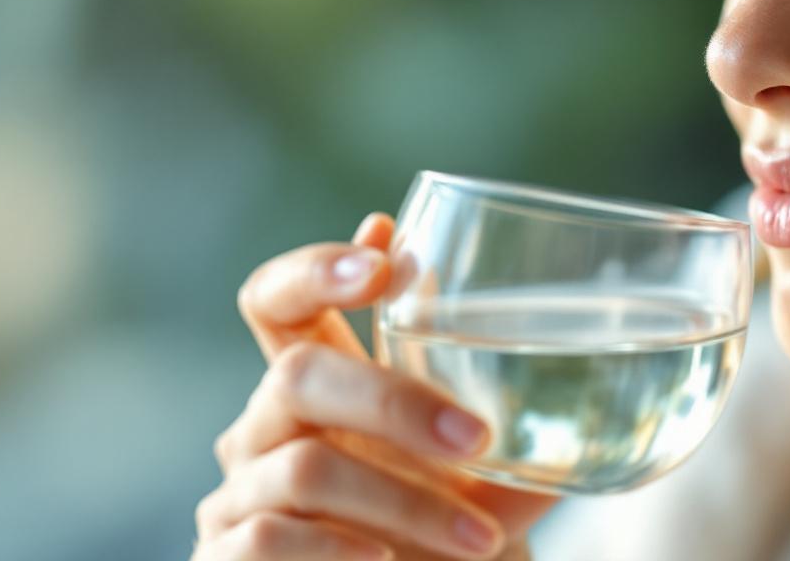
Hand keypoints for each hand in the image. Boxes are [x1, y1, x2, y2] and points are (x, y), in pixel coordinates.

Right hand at [192, 213, 558, 559]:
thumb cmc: (430, 538)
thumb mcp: (469, 478)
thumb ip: (494, 425)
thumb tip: (566, 378)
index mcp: (313, 383)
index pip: (277, 299)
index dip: (313, 270)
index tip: (384, 259)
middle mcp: (263, 426)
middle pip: (297, 375)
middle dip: (393, 403)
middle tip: (475, 441)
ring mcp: (236, 492)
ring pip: (304, 468)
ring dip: (404, 503)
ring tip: (477, 540)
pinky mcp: (223, 554)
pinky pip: (269, 538)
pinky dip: (338, 547)